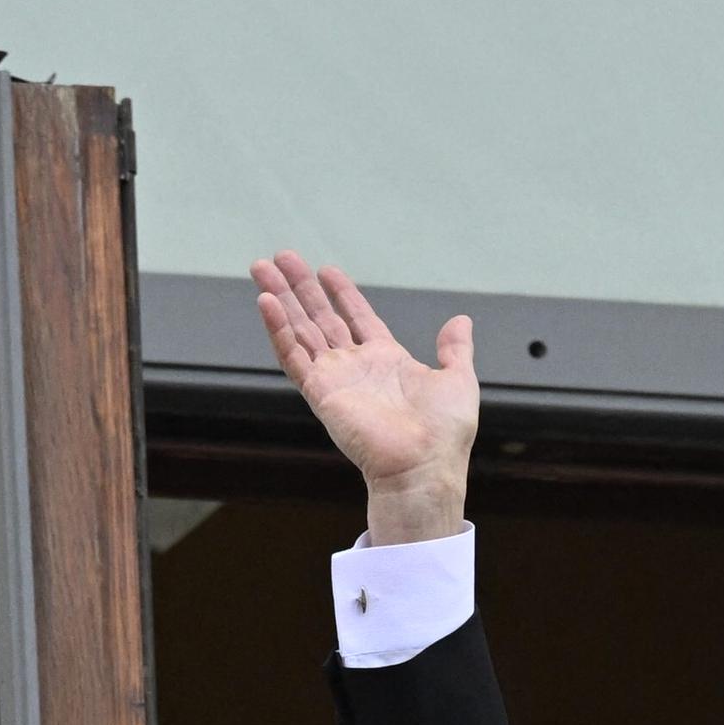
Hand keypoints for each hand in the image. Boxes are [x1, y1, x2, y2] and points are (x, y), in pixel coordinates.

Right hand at [249, 251, 477, 543]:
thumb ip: (455, 349)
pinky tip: (266, 302)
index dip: (342, 294)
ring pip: (300, 330)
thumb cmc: (444, 434)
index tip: (327, 271)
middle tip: (281, 258)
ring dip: (281, 299)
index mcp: (387, 361)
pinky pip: (293, 356)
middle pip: (320, 318)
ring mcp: (335, 379)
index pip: (357, 318)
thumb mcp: (458, 380)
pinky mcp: (320, 392)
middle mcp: (356, 368)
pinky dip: (278, 329)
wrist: (425, 466)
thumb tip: (461, 321)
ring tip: (262, 268)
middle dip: (301, 288)